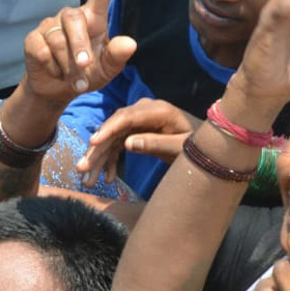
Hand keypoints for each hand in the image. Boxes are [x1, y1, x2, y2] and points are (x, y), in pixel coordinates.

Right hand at [22, 0, 135, 107]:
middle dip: (79, 45)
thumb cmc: (87, 73)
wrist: (57, 89)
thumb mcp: (106, 71)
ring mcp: (49, 26)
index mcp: (93, 18)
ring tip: (74, 79)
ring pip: (57, 41)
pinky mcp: (33, 39)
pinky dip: (52, 67)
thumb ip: (117, 57)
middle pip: (73, 19)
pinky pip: (41, 50)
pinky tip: (55, 71)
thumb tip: (130, 43)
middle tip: (85, 66)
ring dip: (67, 65)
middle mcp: (70, 17)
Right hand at [78, 98, 197, 185]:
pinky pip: (118, 145)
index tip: (93, 143)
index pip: (126, 117)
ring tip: (88, 180)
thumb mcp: (182, 147)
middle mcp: (143, 111)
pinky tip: (108, 178)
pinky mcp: (135, 131)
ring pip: (112, 139)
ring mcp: (138, 121)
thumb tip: (127, 144)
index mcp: (157, 110)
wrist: (207, 145)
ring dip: (99, 159)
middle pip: (114, 129)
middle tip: (82, 169)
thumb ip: (157, 143)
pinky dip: (112, 161)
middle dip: (97, 150)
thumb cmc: (199, 145)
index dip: (108, 129)